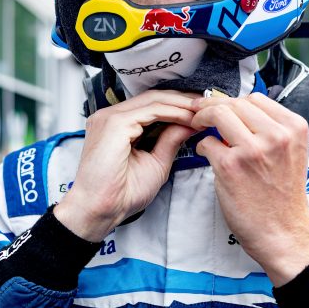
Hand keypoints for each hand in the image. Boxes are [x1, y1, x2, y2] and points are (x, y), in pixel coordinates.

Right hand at [55, 90, 196, 241]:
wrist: (101, 210)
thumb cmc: (120, 194)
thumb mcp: (156, 163)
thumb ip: (170, 140)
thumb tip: (189, 124)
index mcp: (116, 125)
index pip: (151, 104)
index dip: (178, 105)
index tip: (201, 112)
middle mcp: (110, 116)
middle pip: (153, 97)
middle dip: (183, 100)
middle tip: (208, 105)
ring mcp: (111, 117)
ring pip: (154, 100)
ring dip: (181, 105)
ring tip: (202, 112)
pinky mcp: (115, 123)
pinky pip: (151, 110)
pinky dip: (173, 112)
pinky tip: (189, 118)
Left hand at [191, 92, 308, 285]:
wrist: (284, 233)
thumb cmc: (283, 197)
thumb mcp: (290, 152)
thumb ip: (269, 130)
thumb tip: (235, 110)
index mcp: (293, 128)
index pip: (255, 98)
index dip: (232, 100)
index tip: (220, 105)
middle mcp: (276, 136)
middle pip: (235, 103)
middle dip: (213, 105)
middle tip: (200, 112)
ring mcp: (253, 150)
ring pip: (218, 115)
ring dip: (202, 118)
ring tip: (197, 126)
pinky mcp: (231, 166)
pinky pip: (206, 142)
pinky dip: (202, 146)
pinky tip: (207, 154)